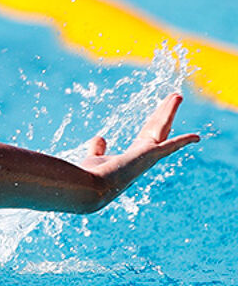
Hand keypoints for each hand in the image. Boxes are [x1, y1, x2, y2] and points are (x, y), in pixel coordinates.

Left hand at [78, 93, 199, 204]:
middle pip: (157, 128)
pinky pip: (171, 146)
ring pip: (162, 129)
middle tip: (174, 96)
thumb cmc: (89, 179)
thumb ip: (98, 149)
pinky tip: (196, 137)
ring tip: (177, 95)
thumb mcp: (94, 159)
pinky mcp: (150, 156)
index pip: (147, 136)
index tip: (159, 113)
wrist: (89, 189)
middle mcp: (143, 158)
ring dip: (169, 111)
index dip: (154, 122)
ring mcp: (147, 158)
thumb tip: (100, 137)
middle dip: (165, 112)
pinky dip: (184, 141)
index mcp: (131, 158)